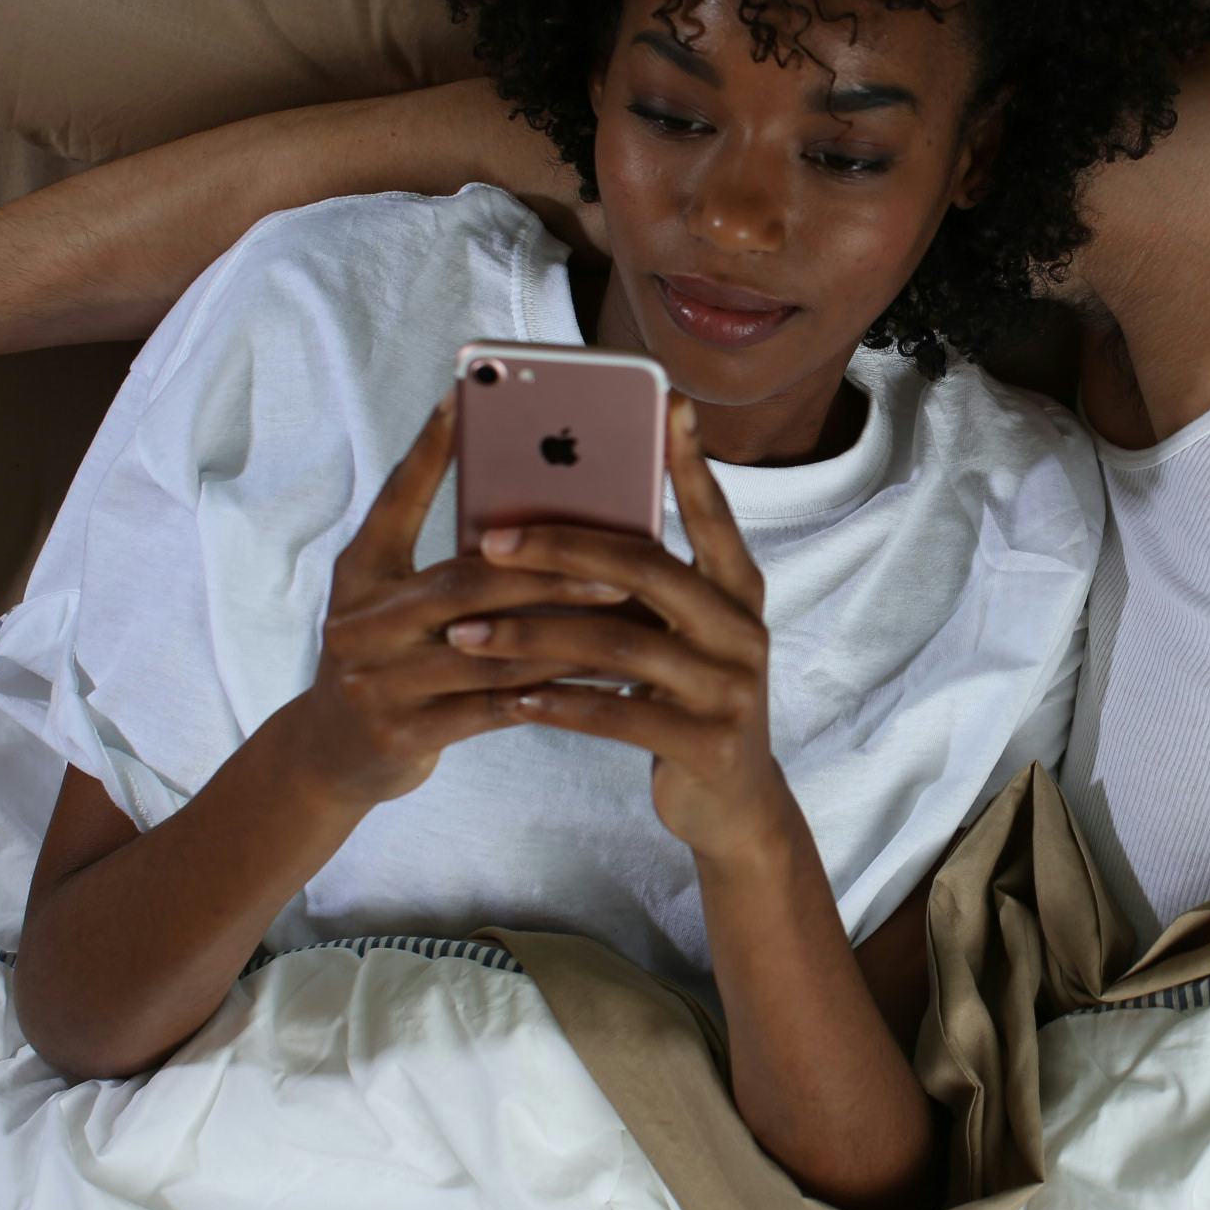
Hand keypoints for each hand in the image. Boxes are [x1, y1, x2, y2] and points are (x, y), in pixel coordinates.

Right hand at [272, 388, 630, 808]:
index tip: (466, 395)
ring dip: (564, 631)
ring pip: (487, 650)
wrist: (330, 757)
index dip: (430, 449)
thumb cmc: (389, 659)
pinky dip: (552, 689)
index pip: (396, 499)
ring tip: (626, 613)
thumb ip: (445, 558)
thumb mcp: (392, 600)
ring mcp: (375, 683)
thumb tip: (534, 506)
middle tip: (614, 558)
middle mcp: (358, 622)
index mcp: (358, 573)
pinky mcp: (400, 735)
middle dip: (544, 568)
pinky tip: (602, 675)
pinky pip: (494, 708)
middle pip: (462, 582)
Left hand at [455, 393, 794, 861]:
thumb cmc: (686, 699)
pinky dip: (558, 704)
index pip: (710, 513)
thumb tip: (561, 518)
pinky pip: (618, 715)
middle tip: (487, 539)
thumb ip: (644, 585)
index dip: (688, 462)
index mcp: (740, 590)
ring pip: (619, 646)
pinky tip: (509, 697)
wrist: (732, 803)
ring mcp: (731, 687)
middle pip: (646, 570)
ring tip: (466, 633)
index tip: (665, 405)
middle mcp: (744, 630)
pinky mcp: (707, 742)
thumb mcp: (679, 633)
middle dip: (561, 548)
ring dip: (533, 636)